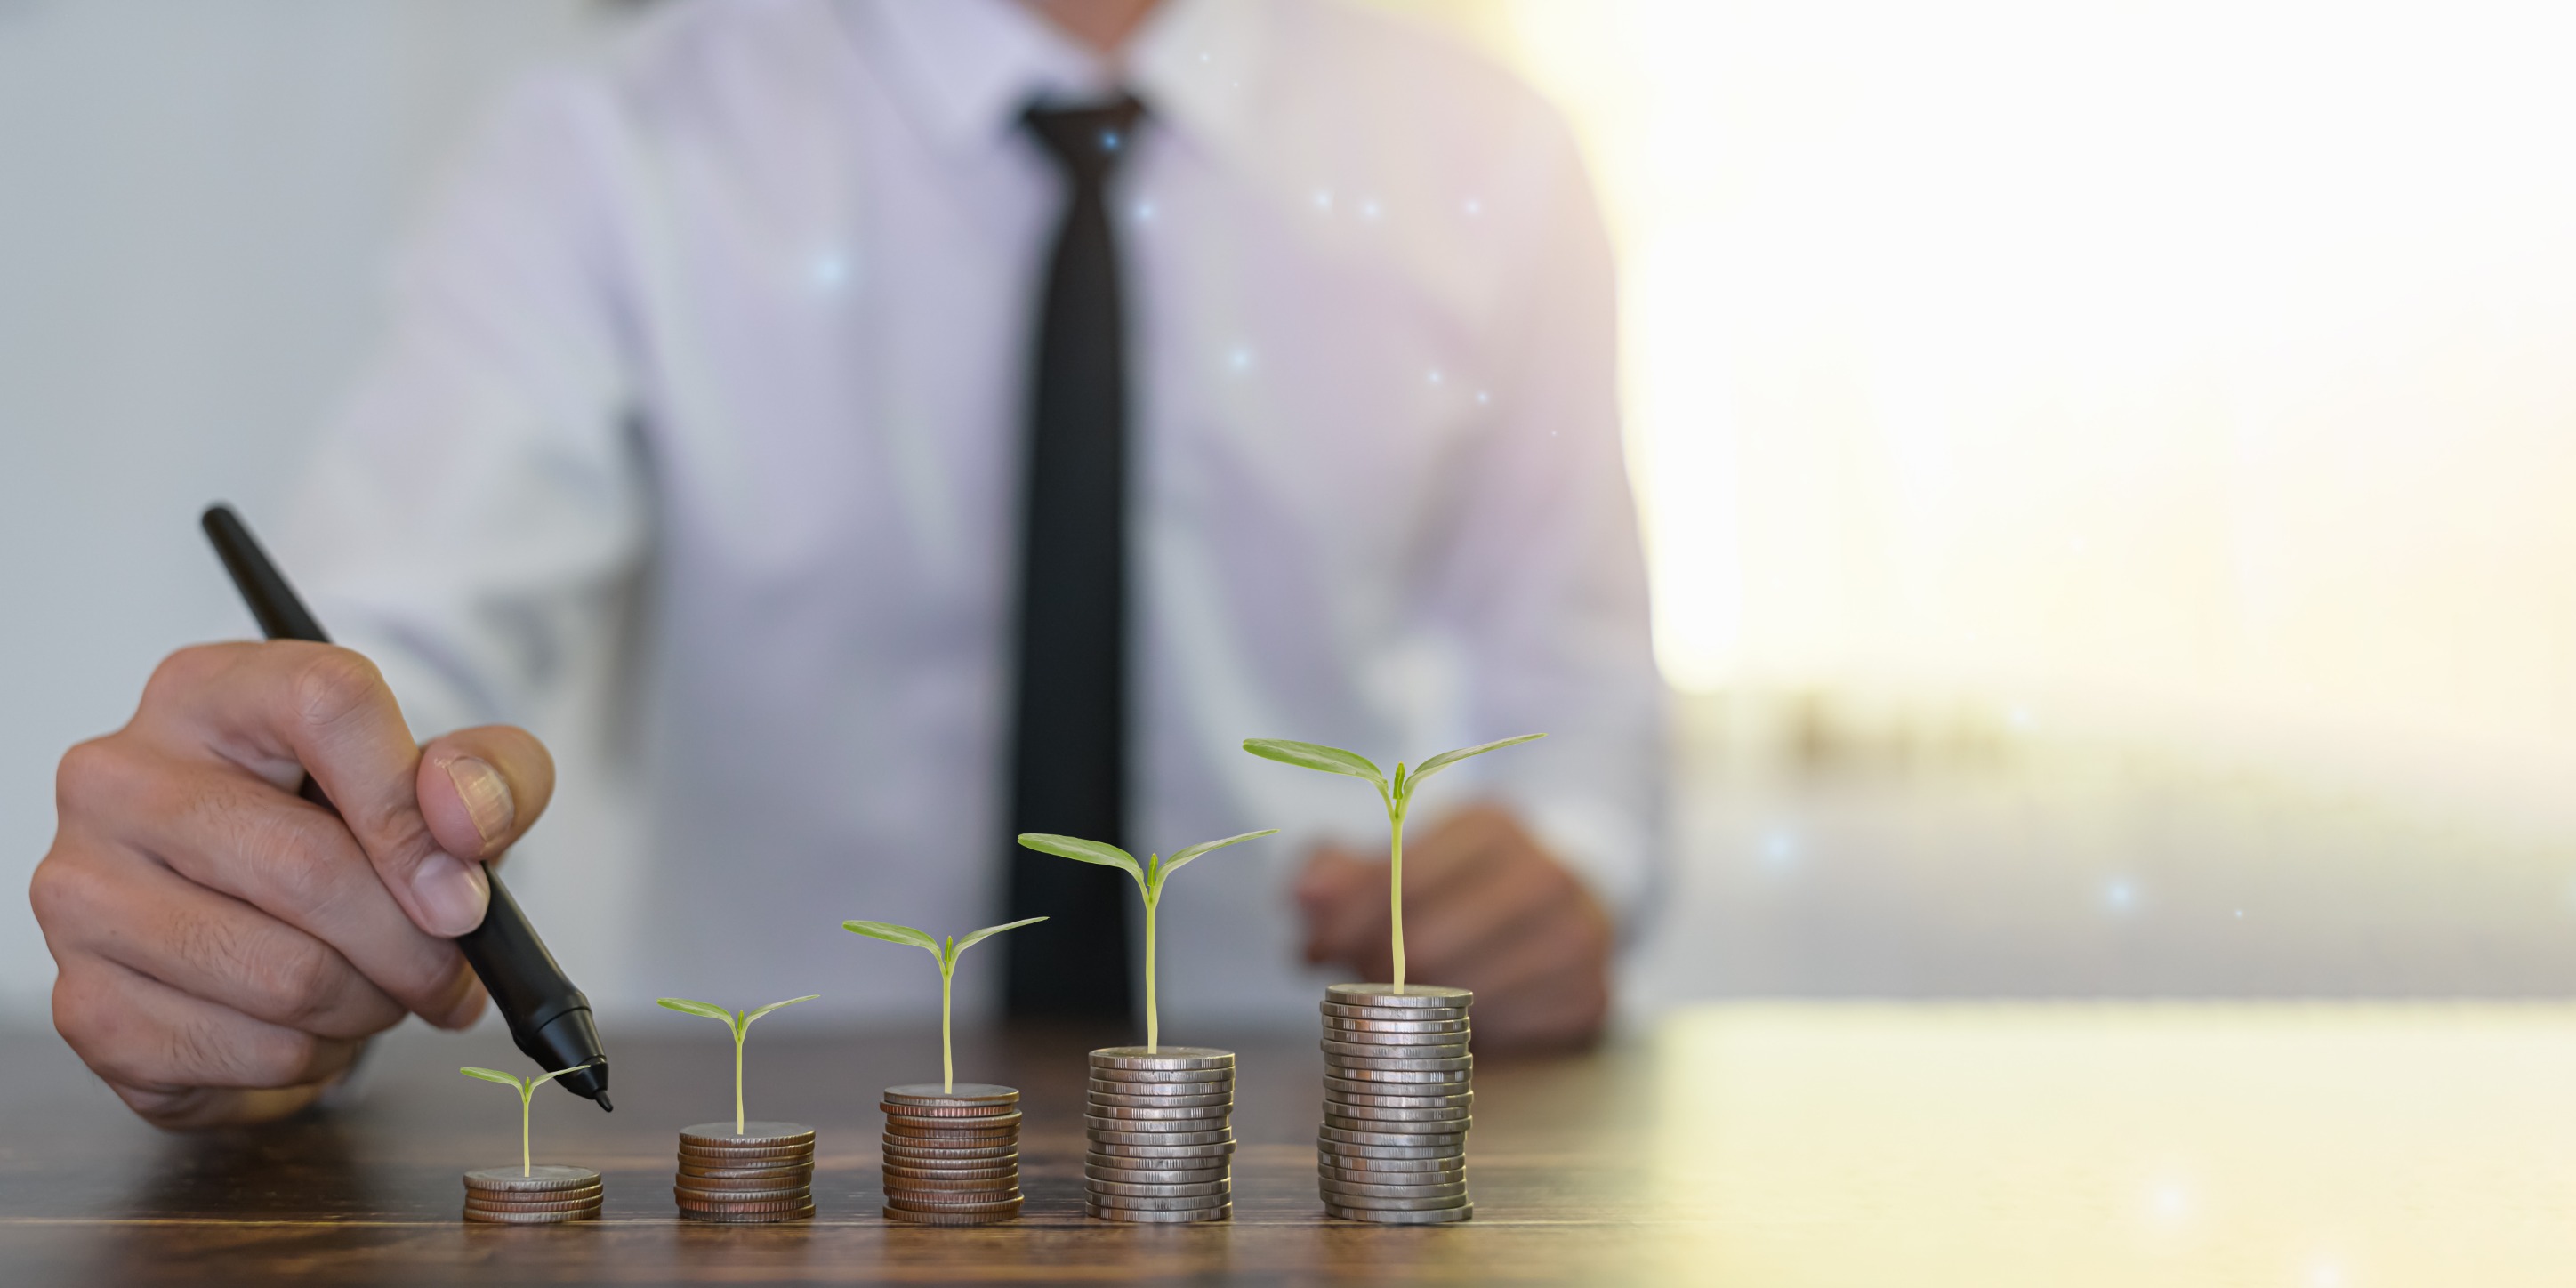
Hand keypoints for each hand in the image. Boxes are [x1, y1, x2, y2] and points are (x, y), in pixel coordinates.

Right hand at [33, 642, 554, 1127]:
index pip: (326, 704)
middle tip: (447, 972)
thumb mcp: (445, 782)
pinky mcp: (85, 1002)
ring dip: (369, 1007)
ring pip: (285, 976)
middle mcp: (120, 778)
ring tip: (376, 988)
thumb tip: (461, 821)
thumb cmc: (347, 831)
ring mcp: (84, 891)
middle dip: (413, 945)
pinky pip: (248, 1052)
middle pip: (307, 866)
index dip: (412, 810)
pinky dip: (313, 1058)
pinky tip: (310, 1025)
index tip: (463, 897)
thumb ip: (491, 776)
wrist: (259, 924)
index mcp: (211, 691)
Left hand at [1294, 803, 1611, 1051]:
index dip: (1342, 923)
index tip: (1313, 948)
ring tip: (1398, 1000)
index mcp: (1492, 825)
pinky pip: (1506, 1032)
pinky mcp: (1591, 995)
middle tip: (1353, 981)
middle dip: (1373, 970)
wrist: (1573, 892)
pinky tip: (1450, 1018)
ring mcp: (1579, 936)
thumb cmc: (1464, 879)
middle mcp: (1545, 874)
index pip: (1397, 883)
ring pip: (1462, 995)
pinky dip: (1466, 1033)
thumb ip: (1342, 871)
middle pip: (1426, 946)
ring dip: (1414, 1009)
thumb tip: (1304, 897)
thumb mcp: (1404, 853)